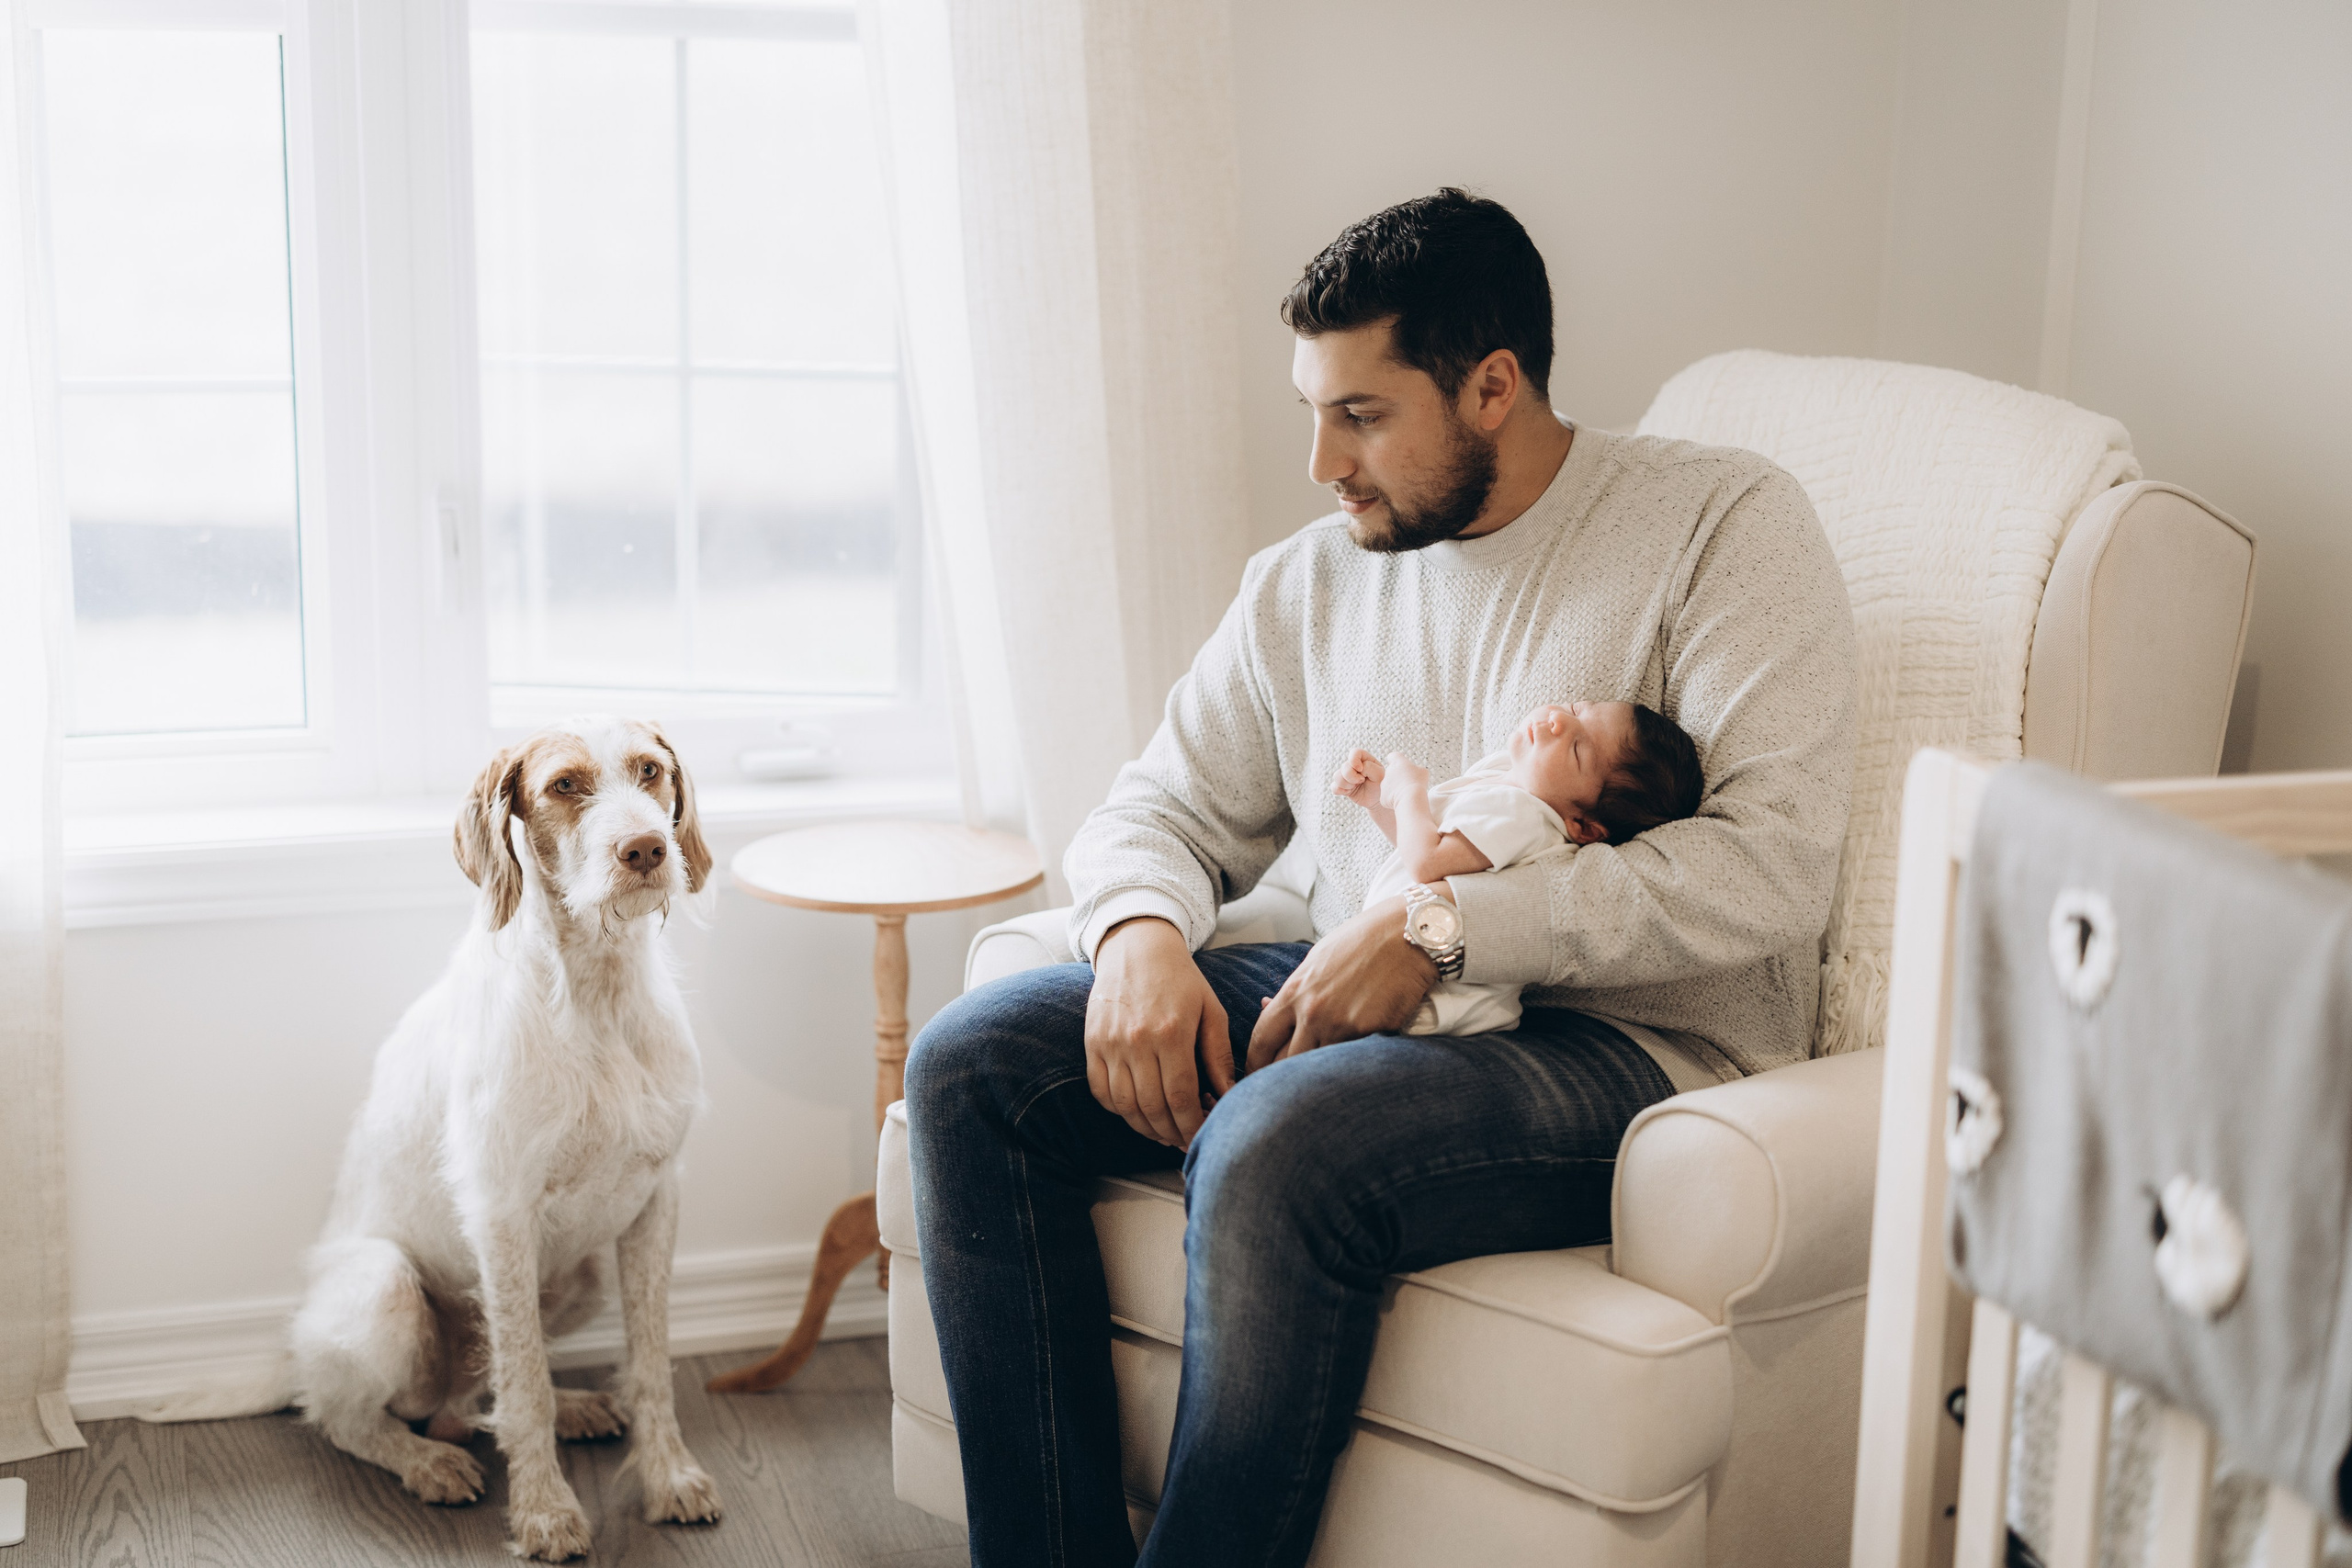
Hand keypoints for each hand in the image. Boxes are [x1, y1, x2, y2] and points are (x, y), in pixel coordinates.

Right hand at [1085, 917, 1235, 1147]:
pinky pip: (1101, 1091)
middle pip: (1152, 1107)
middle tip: (1184, 1140)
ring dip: (1145, 1128)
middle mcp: (1136, 1040)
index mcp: (1171, 1033)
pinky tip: (1137, 1112)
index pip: (1180, 1096)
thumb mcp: (1210, 1011)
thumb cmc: (1180, 979)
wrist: (1136, 947)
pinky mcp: (1092, 1042)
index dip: (1191, 1124)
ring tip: (1163, 1132)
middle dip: (1171, 1133)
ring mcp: (1109, 1043)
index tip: (1201, 1135)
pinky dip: (1119, 1110)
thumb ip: (1219, 1056)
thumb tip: (1229, 1097)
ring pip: (1125, 1105)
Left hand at [1245, 896, 1434, 1072]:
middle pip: (1282, 1064)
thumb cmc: (1362, 942)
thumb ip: (1293, 989)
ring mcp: (1343, 1026)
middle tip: (1281, 1090)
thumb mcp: (1317, 959)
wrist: (1408, 935)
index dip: (1254, 1063)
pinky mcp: (1372, 1035)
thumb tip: (1267, 1005)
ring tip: (1315, 1085)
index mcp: (1295, 992)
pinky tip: (1349, 1069)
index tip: (1257, 1073)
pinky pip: (1351, 1061)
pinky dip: (1348, 1068)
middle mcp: (1314, 1013)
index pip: (1260, 1040)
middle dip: (1279, 1080)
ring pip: (1316, 1070)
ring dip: (1314, 1078)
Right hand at [1331, 748, 1385, 805]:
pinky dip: (1341, 791)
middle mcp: (1353, 765)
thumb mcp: (1380, 775)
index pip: (1354, 752)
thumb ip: (1369, 767)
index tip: (1360, 769)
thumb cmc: (1380, 785)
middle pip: (1344, 767)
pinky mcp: (1342, 786)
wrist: (1377, 801)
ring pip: (1337, 776)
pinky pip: (1334, 787)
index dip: (1354, 760)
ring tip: (1356, 786)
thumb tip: (1357, 769)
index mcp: (1364, 759)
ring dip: (1347, 784)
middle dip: (1353, 777)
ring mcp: (1346, 775)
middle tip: (1362, 781)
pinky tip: (1349, 792)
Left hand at [1377, 753, 1430, 811]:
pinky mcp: (1382, 796)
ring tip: (1406, 794)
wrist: (1410, 798)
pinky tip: (1401, 800)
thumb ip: (1417, 769)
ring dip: (1395, 789)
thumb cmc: (1417, 782)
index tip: (1402, 765)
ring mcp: (1383, 784)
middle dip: (1397, 778)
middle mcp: (1387, 771)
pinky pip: (1388, 797)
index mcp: (1397, 762)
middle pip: (1391, 773)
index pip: (1393, 756)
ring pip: (1389, 786)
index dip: (1397, 760)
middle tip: (1407, 783)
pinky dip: (1393, 800)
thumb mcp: (1422, 771)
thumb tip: (1416, 773)